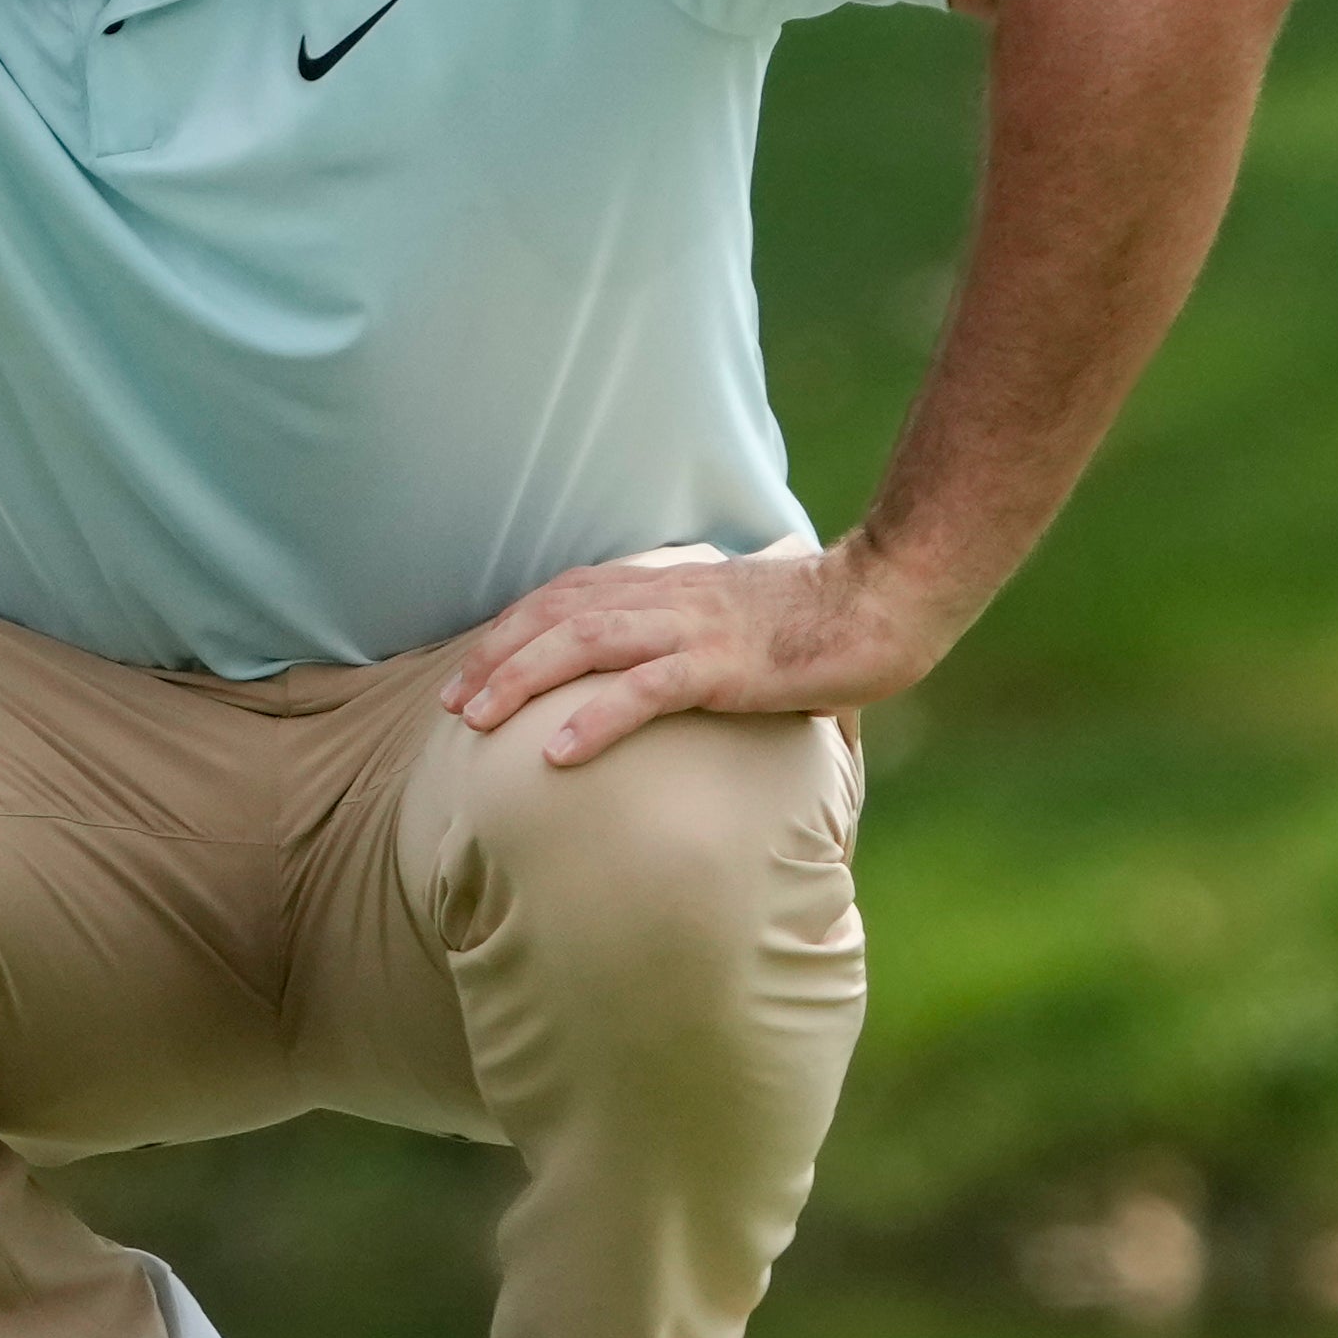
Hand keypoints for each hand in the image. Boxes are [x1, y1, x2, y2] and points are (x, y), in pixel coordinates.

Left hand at [438, 538, 969, 766]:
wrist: (886, 598)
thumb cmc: (824, 619)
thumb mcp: (743, 624)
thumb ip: (701, 644)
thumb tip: (683, 683)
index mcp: (670, 584)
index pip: (569, 594)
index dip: (514, 627)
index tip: (472, 668)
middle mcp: (669, 597)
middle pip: (558, 614)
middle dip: (496, 656)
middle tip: (451, 704)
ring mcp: (694, 628)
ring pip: (584, 643)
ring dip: (522, 679)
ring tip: (477, 721)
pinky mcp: (726, 665)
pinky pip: (646, 690)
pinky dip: (595, 718)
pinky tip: (556, 753)